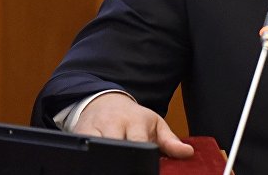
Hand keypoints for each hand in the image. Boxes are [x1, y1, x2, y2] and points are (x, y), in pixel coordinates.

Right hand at [74, 92, 194, 157]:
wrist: (105, 101)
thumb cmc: (133, 117)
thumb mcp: (155, 124)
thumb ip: (171, 141)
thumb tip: (188, 152)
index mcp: (135, 122)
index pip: (139, 143)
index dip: (142, 156)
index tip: (147, 166)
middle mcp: (113, 124)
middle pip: (116, 148)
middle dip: (123, 160)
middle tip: (130, 166)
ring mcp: (94, 130)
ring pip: (97, 150)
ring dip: (106, 160)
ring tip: (116, 165)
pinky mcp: (79, 135)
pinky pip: (83, 150)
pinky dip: (90, 158)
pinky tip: (99, 163)